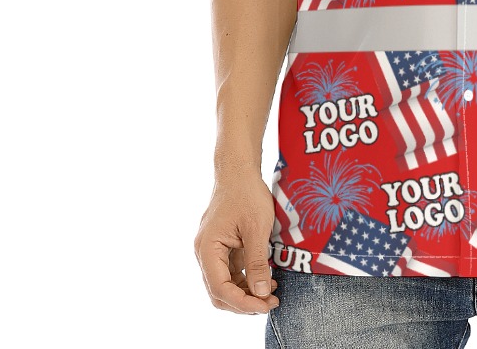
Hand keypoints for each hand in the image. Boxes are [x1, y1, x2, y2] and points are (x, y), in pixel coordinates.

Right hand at [194, 171, 281, 313]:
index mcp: (207, 249)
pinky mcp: (221, 247)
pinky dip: (246, 280)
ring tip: (271, 294)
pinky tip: (265, 280)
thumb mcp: (257, 228)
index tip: (264, 306)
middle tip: (270, 304)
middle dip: (244, 303)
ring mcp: (212, 251)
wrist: (239, 170)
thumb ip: (257, 262)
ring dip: (246, 294)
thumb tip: (260, 294)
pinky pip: (230, 272)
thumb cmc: (247, 194)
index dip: (242, 303)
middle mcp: (204, 253)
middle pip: (219, 292)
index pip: (220, 288)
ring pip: (225, 285)